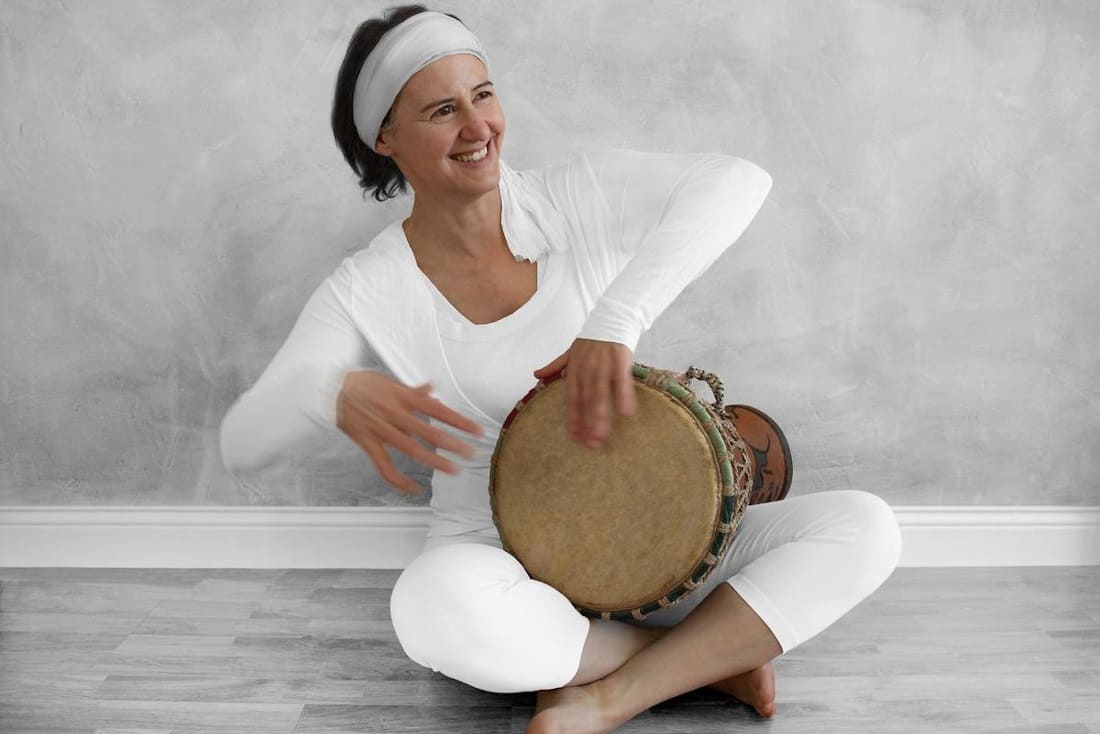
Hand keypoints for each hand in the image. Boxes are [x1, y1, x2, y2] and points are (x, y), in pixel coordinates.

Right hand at [336, 370, 484, 494]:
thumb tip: (432, 388)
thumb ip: (413, 390)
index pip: (438, 411)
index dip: (459, 422)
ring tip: (453, 470)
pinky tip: (414, 488)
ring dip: (434, 461)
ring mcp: (382, 432)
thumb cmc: (363, 384)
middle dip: (452, 443)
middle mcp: (395, 415)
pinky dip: (399, 480)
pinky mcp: (369, 445)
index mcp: (403, 398)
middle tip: (471, 453)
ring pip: (412, 450)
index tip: (476, 431)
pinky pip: (385, 467)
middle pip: (429, 432)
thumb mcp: (391, 382)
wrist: (331, 390)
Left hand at [533, 338, 635, 448]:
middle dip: (588, 424)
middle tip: (591, 444)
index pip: (572, 400)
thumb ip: (554, 366)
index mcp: (574, 371)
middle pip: (586, 401)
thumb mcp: (570, 352)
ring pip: (600, 394)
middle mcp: (586, 370)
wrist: (611, 318)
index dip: (573, 419)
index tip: (575, 438)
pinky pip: (621, 381)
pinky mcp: (619, 360)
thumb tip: (535, 374)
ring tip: (602, 435)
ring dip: (601, 416)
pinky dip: (623, 396)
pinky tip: (626, 413)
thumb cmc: (591, 340)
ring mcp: (603, 366)